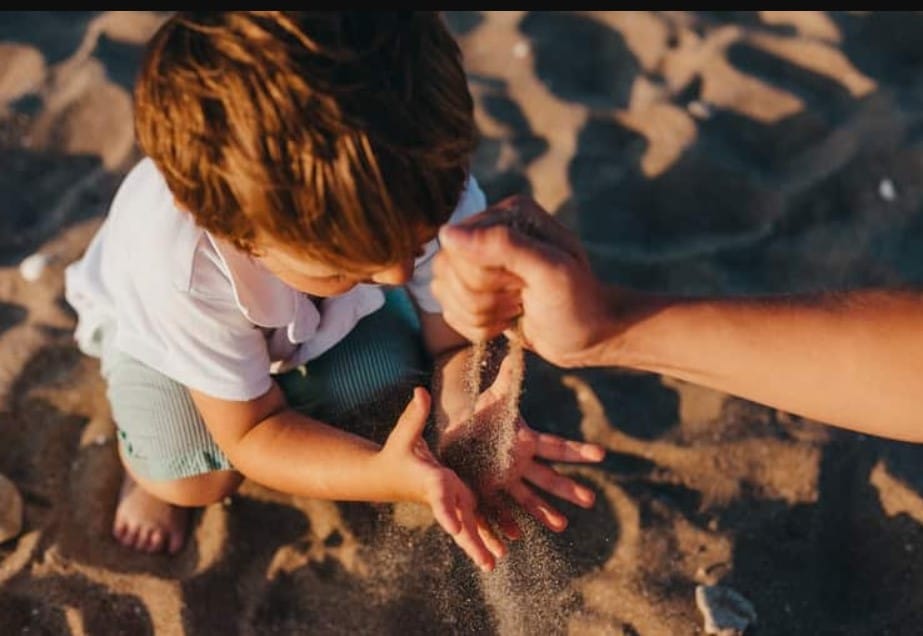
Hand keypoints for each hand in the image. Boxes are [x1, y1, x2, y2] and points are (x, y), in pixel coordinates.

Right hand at [378, 387, 505, 570]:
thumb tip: (419, 391)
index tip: (454, 528)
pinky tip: (499, 552)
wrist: (387, 475)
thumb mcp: (404, 433)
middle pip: (458, 521)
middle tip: (486, 562)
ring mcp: (450, 501)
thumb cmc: (396, 452)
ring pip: (467, 526)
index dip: (447, 510)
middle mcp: (442, 495)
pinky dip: (483, 537)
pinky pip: (472, 522)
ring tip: (494, 563)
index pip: (439, 496)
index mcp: (430, 479)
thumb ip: (414, 415)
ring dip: (480, 544)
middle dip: (471, 540)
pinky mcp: (456, 502)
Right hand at [432, 195, 615, 367]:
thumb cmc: (578, 303)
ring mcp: (477, 261)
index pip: (458, 247)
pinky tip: (507, 320)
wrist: (589, 336)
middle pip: (447, 270)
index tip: (521, 285)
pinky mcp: (473, 289)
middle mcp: (488, 231)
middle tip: (521, 298)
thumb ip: (504, 245)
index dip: (484, 277)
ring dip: (480, 315)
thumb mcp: (550, 271)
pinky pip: (449, 311)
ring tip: (516, 309)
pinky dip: (477, 327)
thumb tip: (448, 234)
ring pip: (444, 292)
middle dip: (484, 298)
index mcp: (508, 214)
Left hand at [437, 353, 605, 537]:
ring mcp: (506, 481)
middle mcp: (521, 465)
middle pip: (548, 478)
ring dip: (544, 512)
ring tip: (561, 525)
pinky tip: (515, 537)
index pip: (556, 447)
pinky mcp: (487, 492)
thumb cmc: (480, 415)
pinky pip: (500, 510)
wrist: (457, 434)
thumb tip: (516, 351)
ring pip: (528, 499)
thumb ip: (507, 380)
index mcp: (527, 442)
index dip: (578, 451)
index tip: (601, 455)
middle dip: (568, 489)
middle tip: (591, 499)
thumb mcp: (493, 398)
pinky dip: (507, 523)